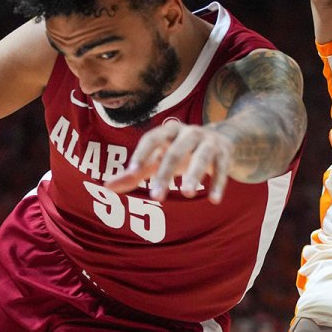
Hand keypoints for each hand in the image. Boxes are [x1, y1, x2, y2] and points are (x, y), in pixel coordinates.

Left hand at [105, 120, 233, 203]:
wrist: (223, 139)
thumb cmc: (182, 151)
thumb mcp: (159, 158)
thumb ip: (136, 172)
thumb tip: (106, 187)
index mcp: (169, 131)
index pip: (152, 138)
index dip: (142, 153)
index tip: (132, 170)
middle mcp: (189, 132)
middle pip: (175, 151)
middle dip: (166, 173)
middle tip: (156, 197)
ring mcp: (209, 142)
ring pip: (201, 157)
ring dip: (194, 174)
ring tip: (187, 194)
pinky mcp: (225, 153)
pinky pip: (221, 168)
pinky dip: (218, 183)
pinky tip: (213, 200)